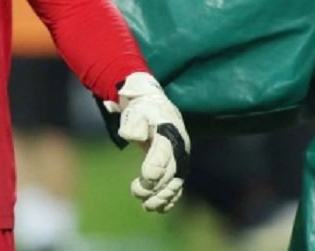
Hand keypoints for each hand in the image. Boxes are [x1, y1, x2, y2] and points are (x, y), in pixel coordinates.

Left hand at [105, 72, 189, 212]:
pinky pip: (177, 185)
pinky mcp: (178, 166)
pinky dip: (170, 198)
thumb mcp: (136, 111)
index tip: (144, 179)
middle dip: (155, 186)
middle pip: (171, 171)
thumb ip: (134, 124)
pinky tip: (159, 208)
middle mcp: (179, 146)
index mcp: (168, 131)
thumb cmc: (142, 110)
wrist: (156, 106)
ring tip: (147, 206)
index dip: (155, 168)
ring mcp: (181, 157)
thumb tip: (134, 137)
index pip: (164, 153)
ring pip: (176, 182)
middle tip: (136, 193)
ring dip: (163, 197)